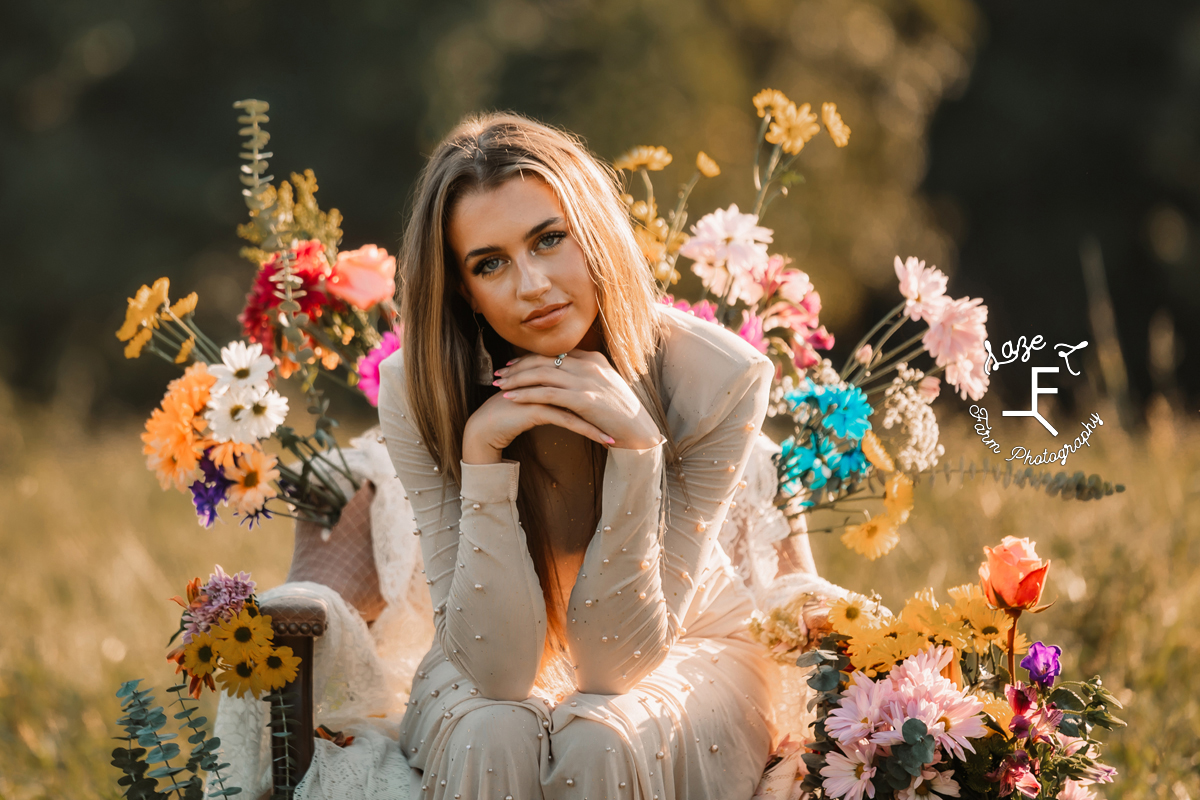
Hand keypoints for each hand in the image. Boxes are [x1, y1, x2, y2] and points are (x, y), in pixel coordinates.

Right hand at [462, 376, 614, 464]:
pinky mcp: (536, 408)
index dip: (601, 394)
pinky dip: (588, 431)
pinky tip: (604, 441)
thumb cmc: (510, 414)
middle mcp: (546, 379)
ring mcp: (541, 391)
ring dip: (601, 422)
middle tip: (627, 421)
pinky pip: (568, 420)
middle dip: (606, 408)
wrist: (484, 426)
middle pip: (584, 390)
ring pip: (579, 405)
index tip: (620, 408)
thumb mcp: (537, 402)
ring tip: (619, 435)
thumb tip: (576, 400)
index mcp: (548, 373)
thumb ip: (555, 395)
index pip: (581, 380)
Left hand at [490, 350, 663, 450]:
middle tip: (498, 374)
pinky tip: (512, 399)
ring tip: (499, 386)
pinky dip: (526, 394)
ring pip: (542, 374)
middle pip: (544, 360)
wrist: (640, 431)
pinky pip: (547, 393)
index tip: (512, 365)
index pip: (554, 354)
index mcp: (594, 359)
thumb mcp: (605, 388)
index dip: (530, 359)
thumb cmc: (622, 414)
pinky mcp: (584, 399)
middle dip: (517, 367)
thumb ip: (587, 379)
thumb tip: (565, 379)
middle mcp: (589, 365)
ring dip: (517, 379)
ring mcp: (587, 381)